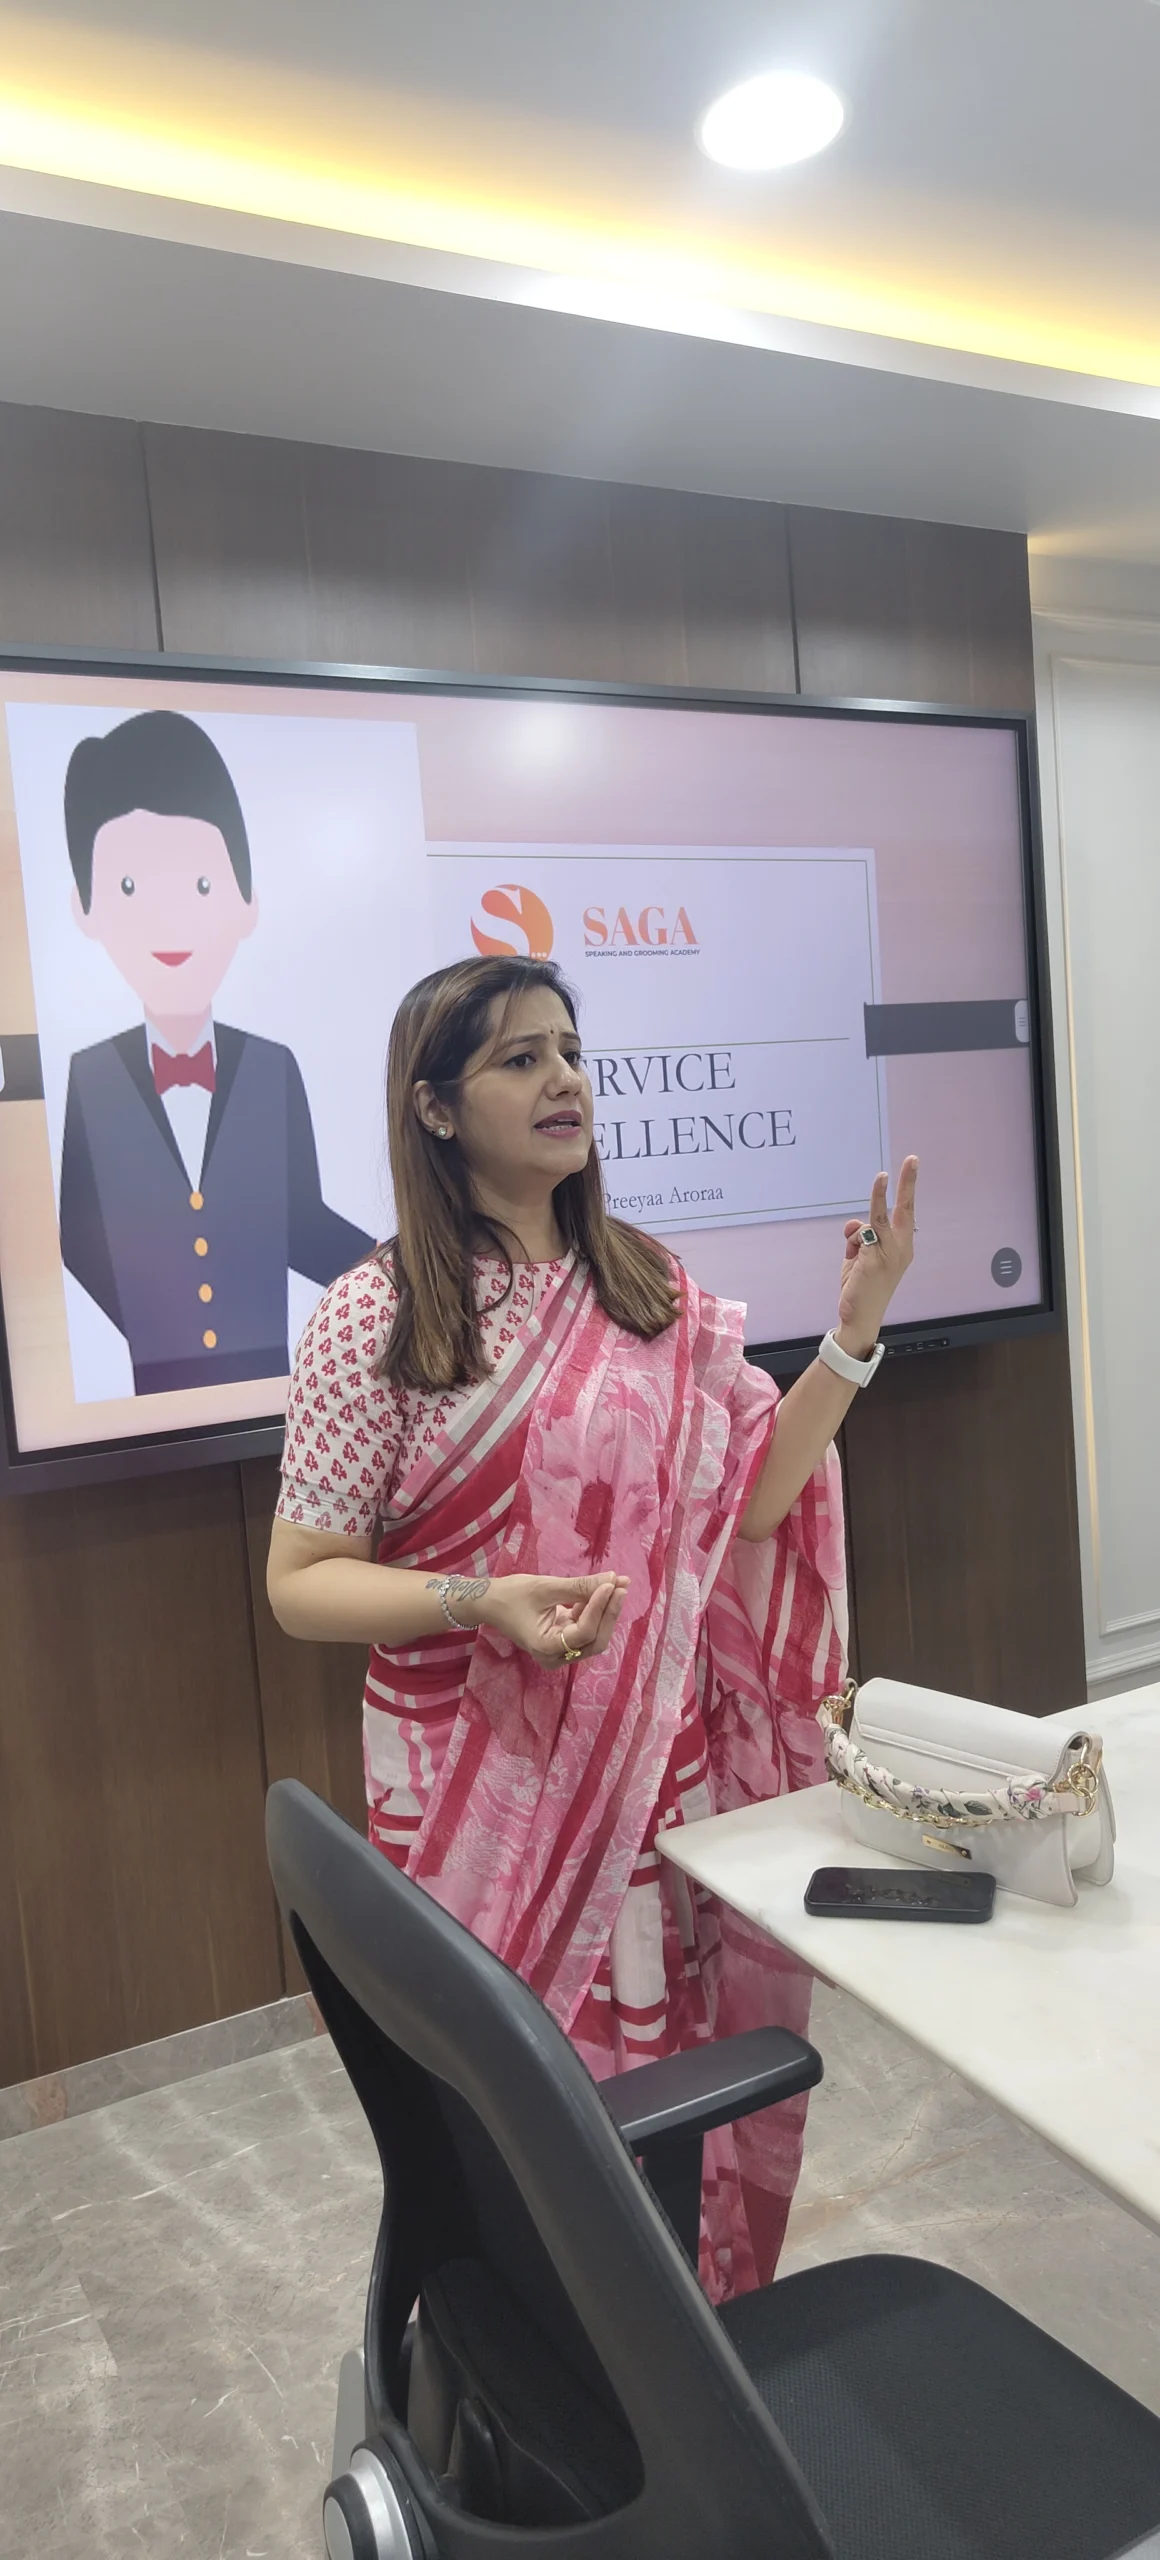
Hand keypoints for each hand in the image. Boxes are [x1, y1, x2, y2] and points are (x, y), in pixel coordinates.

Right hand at [478, 1571, 629, 1667]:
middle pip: (595, 1639)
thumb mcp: (546, 1587)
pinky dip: (595, 1609)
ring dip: (606, 1610)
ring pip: (595, 1635)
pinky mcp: (564, 1641)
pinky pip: (587, 1628)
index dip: (600, 1607)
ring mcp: (561, 1651)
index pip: (584, 1632)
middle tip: (621, 1582)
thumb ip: (580, 1586)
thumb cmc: (512, 1595)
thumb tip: (613, 1578)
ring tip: (616, 1583)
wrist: (491, 1603)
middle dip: (609, 1611)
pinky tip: (599, 1590)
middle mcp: (556, 1657)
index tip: (611, 1582)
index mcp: (546, 1648)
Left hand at [836, 1157, 917, 1356]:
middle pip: (906, 1208)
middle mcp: (903, 1248)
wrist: (860, 1316)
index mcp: (903, 1247)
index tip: (910, 1165)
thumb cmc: (862, 1287)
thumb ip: (858, 1237)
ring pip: (880, 1217)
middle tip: (913, 1159)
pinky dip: (855, 1236)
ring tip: (872, 1201)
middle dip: (908, 1183)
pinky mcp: (876, 1258)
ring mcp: (891, 1253)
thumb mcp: (859, 1256)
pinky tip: (853, 1250)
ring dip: (876, 1203)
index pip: (906, 1213)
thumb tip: (854, 1225)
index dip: (907, 1189)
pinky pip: (865, 1232)